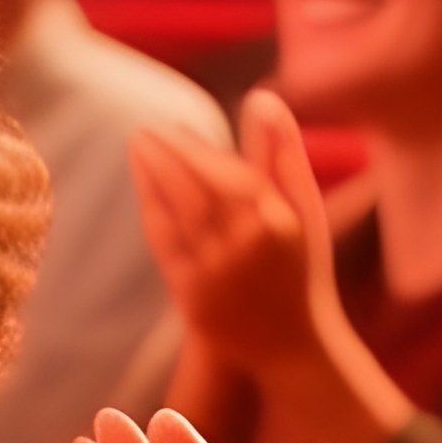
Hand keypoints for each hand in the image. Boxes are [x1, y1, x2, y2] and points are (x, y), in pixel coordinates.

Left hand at [131, 89, 343, 375]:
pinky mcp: (193, 297)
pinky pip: (165, 244)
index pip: (230, 174)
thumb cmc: (300, 268)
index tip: (175, 123)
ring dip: (152, 174)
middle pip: (197, 189)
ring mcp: (217, 273)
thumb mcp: (304, 210)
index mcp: (278, 223)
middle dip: (168, 154)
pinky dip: (151, 209)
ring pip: (177, 213)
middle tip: (146, 127)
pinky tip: (143, 185)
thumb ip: (283, 152)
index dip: (198, 147)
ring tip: (137, 144)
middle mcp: (247, 246)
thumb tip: (262, 96)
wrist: (291, 346)